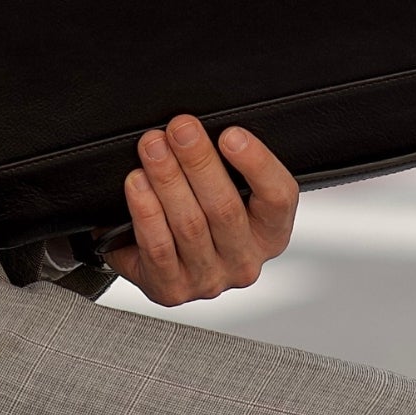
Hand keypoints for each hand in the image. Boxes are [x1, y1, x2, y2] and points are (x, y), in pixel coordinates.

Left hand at [103, 117, 298, 306]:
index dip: (257, 164)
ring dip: (168, 179)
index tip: (231, 134)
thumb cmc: (196, 209)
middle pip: (225, 208)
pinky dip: (146, 211)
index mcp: (270, 232)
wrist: (152, 255)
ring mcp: (208, 279)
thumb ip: (226, 161)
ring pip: (189, 224)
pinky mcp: (172, 289)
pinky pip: (158, 247)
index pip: (278, 198)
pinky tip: (137, 184)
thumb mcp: (223, 186)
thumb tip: (203, 125)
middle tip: (180, 129)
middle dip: (199, 161)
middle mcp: (245, 261)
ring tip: (153, 148)